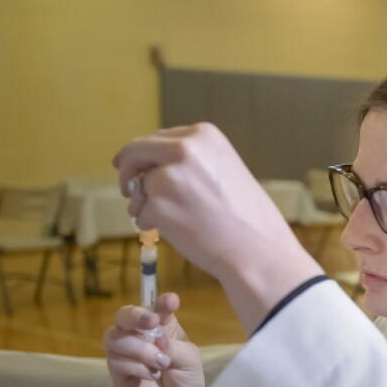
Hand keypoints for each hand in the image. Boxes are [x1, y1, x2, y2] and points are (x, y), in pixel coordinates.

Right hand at [103, 293, 203, 386]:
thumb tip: (157, 340)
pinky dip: (137, 367)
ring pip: (116, 337)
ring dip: (140, 348)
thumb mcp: (190, 362)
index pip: (156, 308)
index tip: (171, 301)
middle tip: (152, 321)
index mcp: (162, 328)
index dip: (160, 302)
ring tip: (161, 364)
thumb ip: (175, 348)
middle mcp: (140, 336)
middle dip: (135, 315)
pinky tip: (151, 376)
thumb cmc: (185, 383)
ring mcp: (125, 353)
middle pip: (124, 315)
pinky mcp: (117, 372)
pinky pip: (117, 361)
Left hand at [113, 123, 321, 330]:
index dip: (143, 155)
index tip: (133, 165)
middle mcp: (184, 149)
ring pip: (138, 188)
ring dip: (144, 205)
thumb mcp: (224, 170)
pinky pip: (141, 214)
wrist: (259, 251)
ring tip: (178, 221)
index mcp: (204, 135)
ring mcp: (169, 177)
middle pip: (135, 153)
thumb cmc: (247, 218)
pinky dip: (154, 226)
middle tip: (128, 189)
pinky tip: (183, 232)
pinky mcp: (159, 206)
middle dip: (128, 172)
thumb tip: (147, 168)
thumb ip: (190, 162)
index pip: (158, 138)